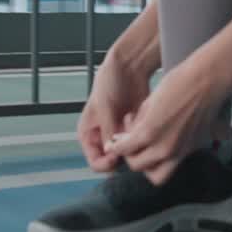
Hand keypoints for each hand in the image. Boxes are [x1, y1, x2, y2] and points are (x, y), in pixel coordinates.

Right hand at [78, 48, 152, 171]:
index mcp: (87, 134)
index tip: (117, 157)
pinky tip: (143, 128)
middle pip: (111, 162)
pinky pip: (137, 145)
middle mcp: (101, 137)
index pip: (95, 162)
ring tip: (137, 133)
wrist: (128, 67)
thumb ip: (108, 131)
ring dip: (132, 149)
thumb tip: (113, 154)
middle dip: (122, 157)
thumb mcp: (106, 107)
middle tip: (131, 147)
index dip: (106, 164)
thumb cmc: (110, 82)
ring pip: (126, 155)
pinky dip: (140, 141)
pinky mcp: (132, 130)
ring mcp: (117, 135)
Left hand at [108, 58, 229, 185]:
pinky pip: (173, 165)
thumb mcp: (149, 102)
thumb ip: (138, 123)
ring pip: (157, 175)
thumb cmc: (178, 83)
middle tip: (130, 144)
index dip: (116, 146)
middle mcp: (164, 148)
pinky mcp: (192, 150)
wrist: (208, 82)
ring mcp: (180, 152)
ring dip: (149, 166)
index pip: (124, 150)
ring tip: (147, 151)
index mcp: (149, 133)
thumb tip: (131, 135)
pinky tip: (164, 144)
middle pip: (138, 166)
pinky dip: (165, 160)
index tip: (115, 143)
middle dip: (130, 156)